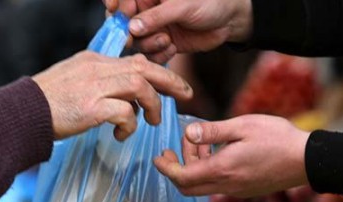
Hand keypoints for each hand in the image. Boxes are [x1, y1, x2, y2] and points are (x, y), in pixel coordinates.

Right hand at [33, 51, 192, 140]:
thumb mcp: (74, 82)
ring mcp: (95, 87)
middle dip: (170, 81)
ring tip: (151, 122)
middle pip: (145, 68)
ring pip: (140, 87)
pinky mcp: (92, 108)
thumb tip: (123, 99)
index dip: (158, 72)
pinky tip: (121, 135)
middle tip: (186, 94)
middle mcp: (97, 69)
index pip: (135, 61)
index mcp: (94, 61)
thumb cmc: (45, 104)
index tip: (171, 85)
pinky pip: (125, 113)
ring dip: (152, 106)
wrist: (21, 113)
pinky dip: (130, 125)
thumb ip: (98, 83)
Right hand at [104, 0, 252, 63]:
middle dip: (129, 33)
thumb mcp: (181, 5)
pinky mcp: (163, 44)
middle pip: (124, 24)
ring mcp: (155, 29)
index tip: (113, 12)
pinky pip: (151, 54)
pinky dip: (158, 55)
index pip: (123, 0)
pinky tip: (172, 49)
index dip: (115, 6)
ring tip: (166, 40)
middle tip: (133, 40)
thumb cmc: (209, 1)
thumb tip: (132, 27)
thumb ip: (156, 16)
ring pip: (137, 42)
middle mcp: (148, 11)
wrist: (229, 20)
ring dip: (148, 45)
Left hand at [155, 115, 310, 196]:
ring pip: (203, 186)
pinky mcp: (246, 190)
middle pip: (188, 188)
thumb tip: (188, 133)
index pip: (182, 177)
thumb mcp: (242, 126)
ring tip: (203, 143)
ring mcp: (237, 191)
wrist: (307, 160)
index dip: (166, 168)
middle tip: (176, 148)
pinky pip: (218, 185)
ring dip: (195, 167)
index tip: (158, 156)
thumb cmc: (277, 138)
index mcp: (222, 170)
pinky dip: (210, 171)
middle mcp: (226, 186)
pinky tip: (220, 152)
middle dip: (176, 169)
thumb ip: (212, 131)